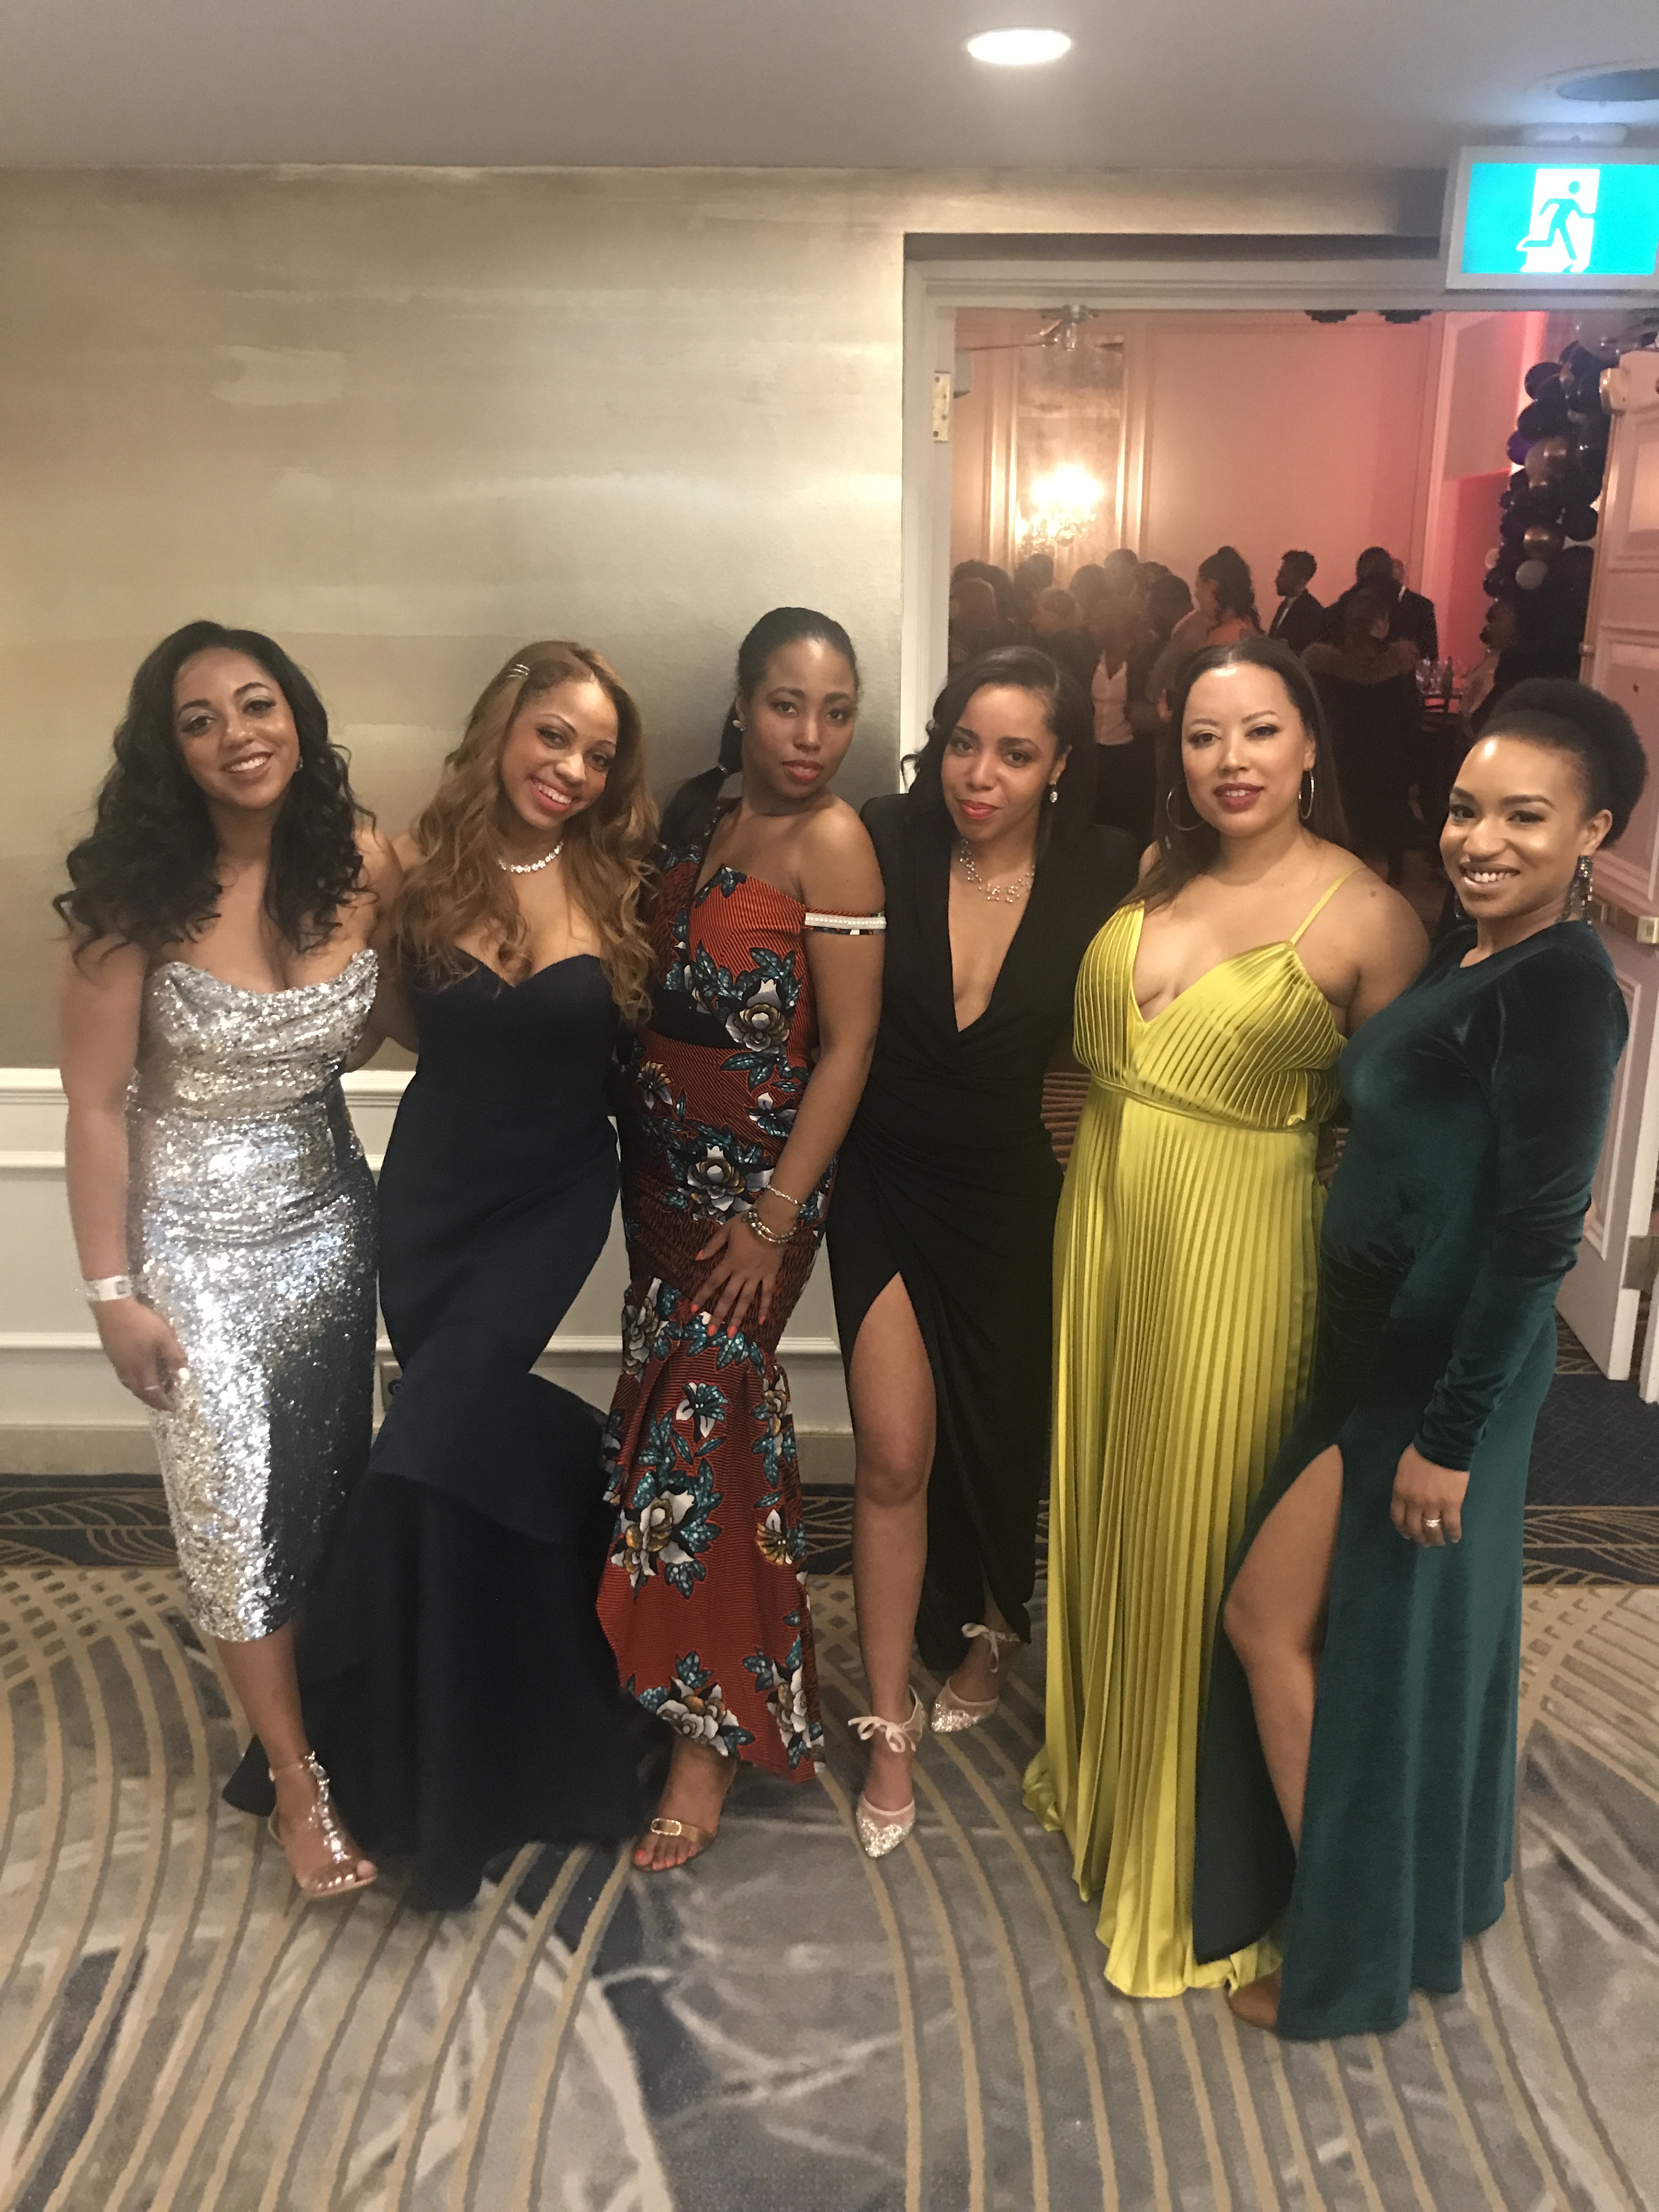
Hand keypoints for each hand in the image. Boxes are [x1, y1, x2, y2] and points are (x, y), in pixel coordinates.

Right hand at [95, 1299, 187, 1411]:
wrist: (112, 1308)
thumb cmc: (141, 1323)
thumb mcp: (164, 1337)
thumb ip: (174, 1356)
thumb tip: (184, 1376)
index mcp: (141, 1367)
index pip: (153, 1391)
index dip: (163, 1401)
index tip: (172, 1408)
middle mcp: (127, 1369)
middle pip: (139, 1391)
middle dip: (152, 1400)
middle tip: (162, 1405)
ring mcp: (117, 1362)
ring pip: (129, 1384)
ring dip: (141, 1392)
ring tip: (151, 1393)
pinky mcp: (111, 1353)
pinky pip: (123, 1375)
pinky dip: (133, 1381)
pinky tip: (137, 1374)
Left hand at [690, 1217, 784, 1338]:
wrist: (773, 1221)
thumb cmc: (748, 1223)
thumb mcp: (726, 1230)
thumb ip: (712, 1245)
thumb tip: (697, 1258)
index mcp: (729, 1262)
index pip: (712, 1282)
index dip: (702, 1295)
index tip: (693, 1308)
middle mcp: (742, 1273)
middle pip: (728, 1297)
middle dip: (718, 1315)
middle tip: (711, 1333)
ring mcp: (757, 1276)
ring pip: (746, 1300)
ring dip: (738, 1317)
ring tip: (732, 1333)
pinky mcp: (771, 1275)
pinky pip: (768, 1294)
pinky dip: (765, 1307)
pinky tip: (761, 1321)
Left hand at [1389, 1444, 1467, 1546]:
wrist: (1441, 1447)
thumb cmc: (1420, 1454)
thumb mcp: (1402, 1471)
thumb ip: (1403, 1488)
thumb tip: (1407, 1501)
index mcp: (1400, 1493)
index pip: (1398, 1518)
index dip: (1403, 1529)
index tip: (1408, 1535)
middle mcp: (1414, 1503)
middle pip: (1415, 1528)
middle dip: (1419, 1538)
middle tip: (1425, 1542)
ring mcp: (1433, 1505)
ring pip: (1432, 1530)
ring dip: (1435, 1539)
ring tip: (1439, 1542)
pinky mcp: (1451, 1505)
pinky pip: (1451, 1525)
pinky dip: (1453, 1534)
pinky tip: (1455, 1538)